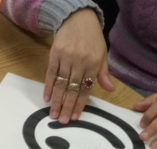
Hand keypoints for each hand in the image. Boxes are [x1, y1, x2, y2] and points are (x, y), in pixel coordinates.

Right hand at [46, 9, 114, 123]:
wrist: (77, 19)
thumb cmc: (92, 38)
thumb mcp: (102, 54)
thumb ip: (103, 73)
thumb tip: (110, 89)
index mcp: (93, 64)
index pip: (86, 89)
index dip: (80, 104)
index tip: (75, 117)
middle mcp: (80, 62)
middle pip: (72, 89)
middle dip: (67, 107)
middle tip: (62, 121)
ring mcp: (66, 58)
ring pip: (60, 84)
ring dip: (56, 101)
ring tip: (53, 115)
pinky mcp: (55, 54)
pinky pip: (51, 74)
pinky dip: (48, 87)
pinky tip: (46, 98)